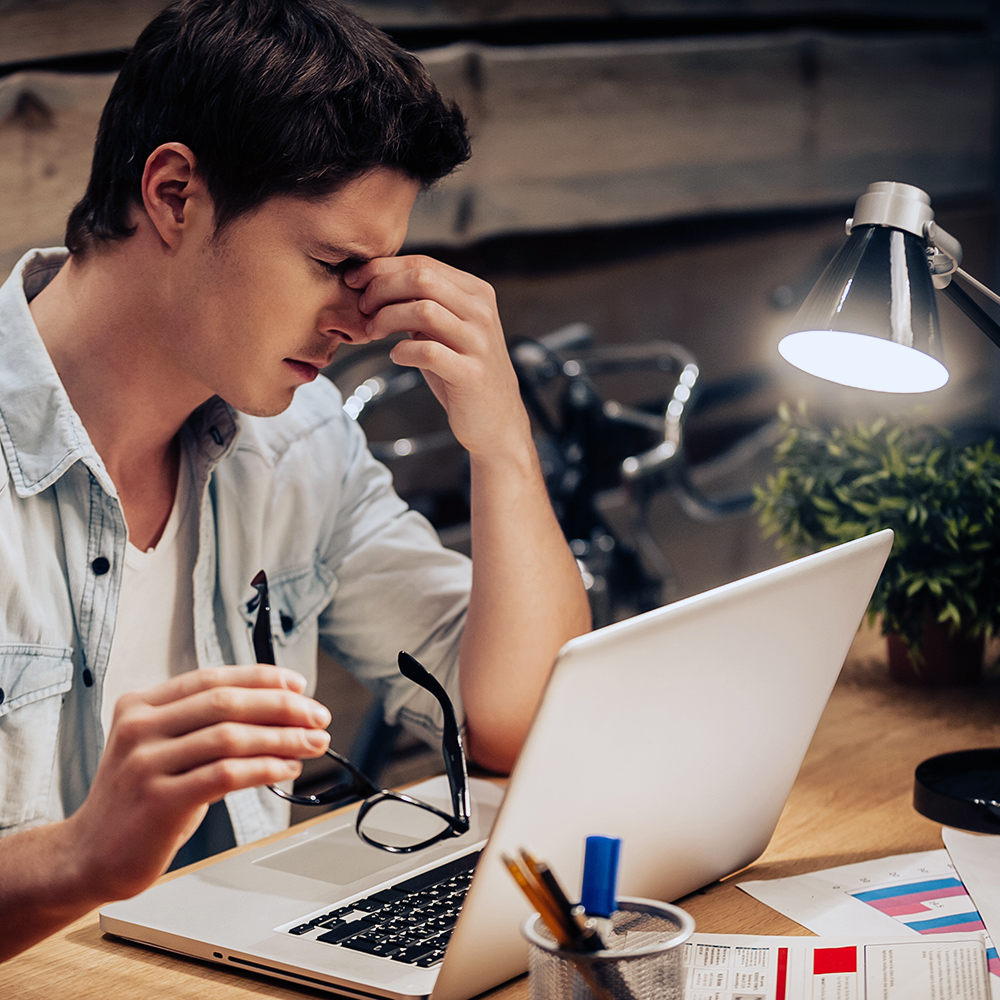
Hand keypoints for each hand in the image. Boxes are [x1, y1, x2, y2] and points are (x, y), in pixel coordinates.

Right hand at [63, 666, 330, 902]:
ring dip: (282, 738)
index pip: (213, 678)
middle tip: (317, 716)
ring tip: (312, 743)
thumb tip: (279, 710)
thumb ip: (205, 725)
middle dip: (282, 706)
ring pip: (231, 737)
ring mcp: (145, 763)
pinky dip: (264, 768)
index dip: (261, 678)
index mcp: (141, 705)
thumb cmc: (139, 800)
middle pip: (227, 702)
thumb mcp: (163, 748)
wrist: (89, 856)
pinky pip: (225, 775)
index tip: (299, 685)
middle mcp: (140, 728)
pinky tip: (286, 769)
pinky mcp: (158, 800)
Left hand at [345, 256, 529, 459]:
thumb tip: (373, 281)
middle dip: (381, 289)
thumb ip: (421, 302)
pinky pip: (428, 352)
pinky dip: (403, 351)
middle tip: (363, 308)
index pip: (423, 264)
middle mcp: (481, 312)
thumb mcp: (446, 328)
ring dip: (387, 318)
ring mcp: (479, 343)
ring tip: (374, 332)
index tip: (356, 281)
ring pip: (424, 310)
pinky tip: (397, 356)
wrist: (496, 418)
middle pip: (422, 279)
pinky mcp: (472, 374)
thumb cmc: (462, 371)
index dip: (382, 268)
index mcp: (476, 293)